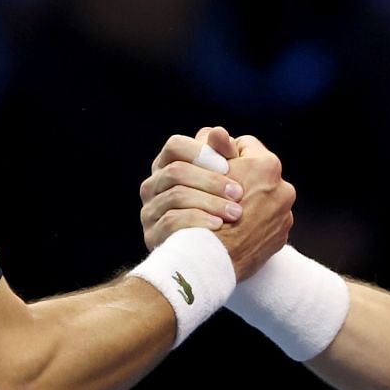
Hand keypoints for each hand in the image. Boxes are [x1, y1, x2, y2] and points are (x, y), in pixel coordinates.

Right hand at [139, 126, 244, 249]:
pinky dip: (198, 220)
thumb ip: (227, 156)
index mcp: (169, 167)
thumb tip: (219, 131)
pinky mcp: (153, 236)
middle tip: (239, 193)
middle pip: (176, 171)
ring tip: (236, 213)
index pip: (175, 146)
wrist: (218, 258)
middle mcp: (154, 187)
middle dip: (211, 181)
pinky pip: (171, 222)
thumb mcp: (232, 180)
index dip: (201, 152)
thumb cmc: (227, 212)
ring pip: (175, 195)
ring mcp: (150, 212)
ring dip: (210, 202)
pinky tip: (219, 226)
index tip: (228, 166)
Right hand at [216, 135, 295, 279]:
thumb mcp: (204, 175)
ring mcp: (285, 215)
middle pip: (257, 173)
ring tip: (230, 213)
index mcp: (266, 166)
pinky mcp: (281, 238)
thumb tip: (218, 132)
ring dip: (248, 202)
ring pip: (263, 198)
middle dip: (239, 179)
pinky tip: (234, 229)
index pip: (245, 145)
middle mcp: (283, 188)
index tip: (214, 166)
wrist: (211, 262)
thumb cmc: (203, 212)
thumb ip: (215, 151)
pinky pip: (266, 223)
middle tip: (223, 190)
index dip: (225, 154)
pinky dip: (252, 224)